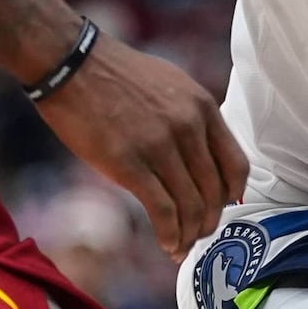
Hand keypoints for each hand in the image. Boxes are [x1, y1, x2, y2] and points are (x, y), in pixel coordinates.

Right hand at [34, 32, 249, 257]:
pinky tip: (167, 243)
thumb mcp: (169, 84)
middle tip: (199, 234)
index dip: (232, 194)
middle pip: (214, 191)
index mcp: (202, 106)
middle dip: (209, 221)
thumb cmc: (115, 73)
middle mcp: (188, 127)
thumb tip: (201, 156)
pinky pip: (162, 211)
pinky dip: (169, 234)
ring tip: (181, 245)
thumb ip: (191, 117)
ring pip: (190, 206)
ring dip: (189, 233)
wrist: (71, 62)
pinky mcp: (129, 164)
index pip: (236, 164)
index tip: (221, 206)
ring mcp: (160, 146)